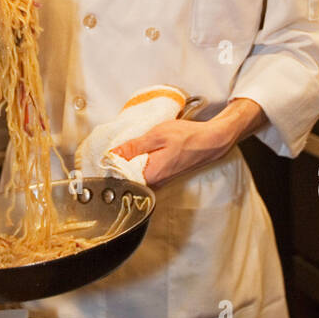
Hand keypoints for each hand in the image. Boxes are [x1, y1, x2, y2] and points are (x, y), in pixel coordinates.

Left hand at [111, 118, 234, 186]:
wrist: (211, 141)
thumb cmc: (187, 137)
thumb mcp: (157, 135)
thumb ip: (134, 147)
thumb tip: (113, 154)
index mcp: (150, 174)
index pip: (120, 176)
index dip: (111, 164)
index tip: (107, 152)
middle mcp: (154, 182)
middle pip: (127, 176)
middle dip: (119, 162)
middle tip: (119, 146)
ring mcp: (159, 180)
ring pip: (135, 173)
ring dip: (130, 160)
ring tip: (131, 145)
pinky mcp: (163, 175)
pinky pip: (144, 170)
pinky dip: (140, 160)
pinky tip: (142, 149)